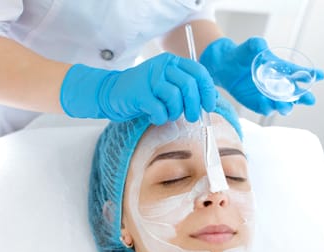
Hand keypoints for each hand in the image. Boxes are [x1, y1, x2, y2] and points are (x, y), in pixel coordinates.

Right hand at [60, 53, 216, 124]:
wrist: (112, 93)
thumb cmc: (145, 93)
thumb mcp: (168, 85)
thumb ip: (187, 89)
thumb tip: (210, 101)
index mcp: (172, 62)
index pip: (199, 72)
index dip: (208, 91)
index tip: (209, 106)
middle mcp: (162, 66)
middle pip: (189, 85)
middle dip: (194, 106)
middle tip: (192, 117)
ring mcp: (149, 79)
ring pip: (175, 97)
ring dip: (175, 112)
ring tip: (167, 114)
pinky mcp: (139, 93)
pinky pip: (159, 109)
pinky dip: (160, 118)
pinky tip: (155, 117)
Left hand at [200, 37, 323, 115]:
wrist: (225, 68)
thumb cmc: (241, 55)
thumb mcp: (248, 48)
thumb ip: (255, 46)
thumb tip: (260, 45)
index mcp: (282, 69)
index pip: (299, 72)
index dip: (312, 74)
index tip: (322, 75)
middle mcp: (279, 84)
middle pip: (296, 94)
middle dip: (304, 97)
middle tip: (310, 99)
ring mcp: (269, 96)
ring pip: (283, 104)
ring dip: (286, 106)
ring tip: (285, 106)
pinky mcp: (258, 104)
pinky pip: (266, 109)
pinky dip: (267, 108)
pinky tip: (266, 105)